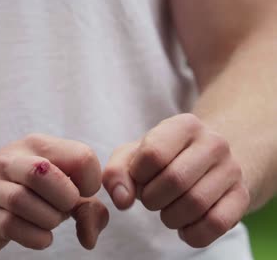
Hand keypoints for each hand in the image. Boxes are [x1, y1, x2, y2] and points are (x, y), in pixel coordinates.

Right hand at [0, 134, 107, 252]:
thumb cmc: (21, 188)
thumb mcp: (54, 184)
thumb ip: (86, 205)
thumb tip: (92, 234)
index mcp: (36, 146)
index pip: (81, 157)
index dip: (90, 182)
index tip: (78, 192)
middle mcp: (11, 161)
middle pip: (45, 173)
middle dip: (66, 198)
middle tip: (63, 207)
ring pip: (25, 201)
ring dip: (49, 219)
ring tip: (46, 220)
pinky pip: (13, 227)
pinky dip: (37, 237)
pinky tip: (37, 234)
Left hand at [103, 114, 249, 247]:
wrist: (207, 162)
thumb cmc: (162, 158)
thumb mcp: (134, 156)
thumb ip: (116, 173)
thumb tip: (122, 200)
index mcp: (184, 125)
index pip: (153, 154)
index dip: (138, 175)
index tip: (140, 178)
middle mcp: (213, 142)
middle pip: (174, 181)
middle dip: (152, 199)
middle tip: (151, 198)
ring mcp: (232, 169)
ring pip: (195, 204)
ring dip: (170, 217)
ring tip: (167, 210)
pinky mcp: (242, 196)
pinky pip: (216, 224)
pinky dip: (192, 233)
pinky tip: (185, 225)